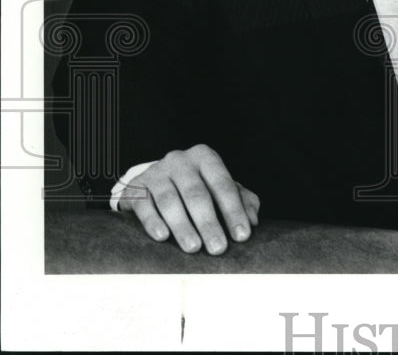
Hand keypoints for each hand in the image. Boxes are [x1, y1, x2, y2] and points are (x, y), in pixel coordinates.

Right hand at [118, 144, 259, 253]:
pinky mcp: (136, 187)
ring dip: (183, 226)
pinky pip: (144, 205)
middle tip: (218, 248)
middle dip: (209, 223)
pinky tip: (162, 237)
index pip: (223, 184)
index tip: (242, 236)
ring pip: (170, 200)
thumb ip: (242, 200)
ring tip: (193, 248)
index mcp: (205, 158)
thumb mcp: (220, 189)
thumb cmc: (196, 188)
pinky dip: (153, 221)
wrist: (153, 183)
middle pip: (196, 194)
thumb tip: (252, 220)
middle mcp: (180, 161)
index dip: (234, 211)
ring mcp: (156, 172)